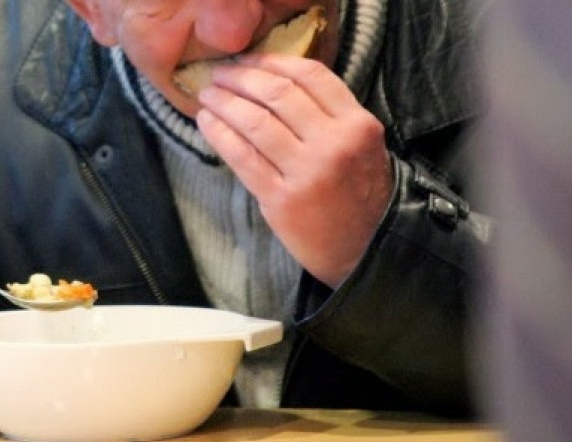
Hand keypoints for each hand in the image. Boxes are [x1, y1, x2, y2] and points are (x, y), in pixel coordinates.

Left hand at [196, 54, 392, 286]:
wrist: (364, 251)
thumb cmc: (358, 195)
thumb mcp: (361, 147)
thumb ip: (330, 116)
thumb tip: (273, 84)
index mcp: (357, 124)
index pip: (310, 75)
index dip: (271, 62)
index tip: (247, 60)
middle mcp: (334, 144)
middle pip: (278, 94)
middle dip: (241, 78)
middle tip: (219, 74)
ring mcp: (307, 172)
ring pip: (255, 122)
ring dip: (224, 103)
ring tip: (208, 96)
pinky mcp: (281, 199)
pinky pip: (242, 157)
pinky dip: (220, 135)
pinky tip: (207, 123)